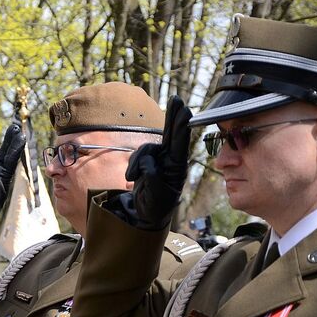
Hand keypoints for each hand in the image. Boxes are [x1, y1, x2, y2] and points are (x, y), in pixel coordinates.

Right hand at [123, 96, 191, 229]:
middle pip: (171, 135)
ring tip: (131, 179)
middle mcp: (170, 161)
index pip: (180, 144)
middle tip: (177, 100)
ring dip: (137, 161)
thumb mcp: (155, 197)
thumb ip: (152, 178)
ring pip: (146, 148)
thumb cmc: (154, 208)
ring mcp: (159, 160)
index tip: (185, 111)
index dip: (181, 127)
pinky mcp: (148, 162)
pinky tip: (131, 178)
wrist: (144, 215)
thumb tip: (148, 163)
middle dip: (173, 118)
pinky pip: (139, 155)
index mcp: (177, 169)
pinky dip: (133, 164)